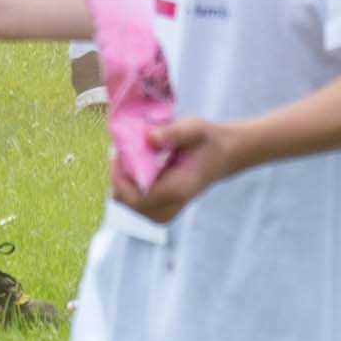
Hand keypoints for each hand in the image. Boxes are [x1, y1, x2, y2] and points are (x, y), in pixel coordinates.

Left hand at [111, 116, 250, 220]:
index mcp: (177, 190)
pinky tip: (137, 168)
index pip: (135, 197)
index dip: (119, 178)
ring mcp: (167, 213)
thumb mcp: (193, 128)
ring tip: (129, 159)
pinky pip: (136, 203)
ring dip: (123, 181)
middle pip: (127, 202)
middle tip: (121, 153)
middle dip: (119, 177)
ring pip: (128, 203)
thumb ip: (173, 132)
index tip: (118, 154)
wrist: (223, 155)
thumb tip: (149, 138)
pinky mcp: (163, 211)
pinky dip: (130, 186)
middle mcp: (171, 207)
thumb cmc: (206, 140)